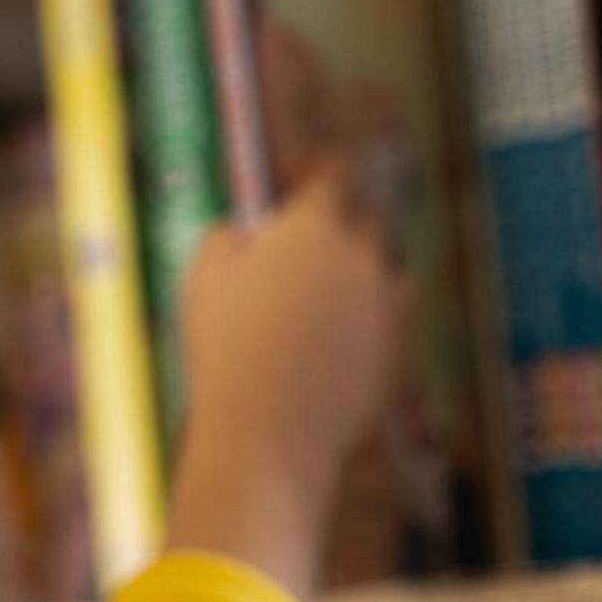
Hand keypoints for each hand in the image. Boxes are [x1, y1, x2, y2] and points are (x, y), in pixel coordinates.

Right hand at [164, 163, 406, 598]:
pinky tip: (328, 346)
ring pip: (384, 272)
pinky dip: (366, 324)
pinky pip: (388, 322)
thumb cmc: (226, 349)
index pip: (333, 171)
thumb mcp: (201, 279)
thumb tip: (245, 233)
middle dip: (340, 222)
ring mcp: (389, 307)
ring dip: (357, 275)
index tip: (298, 175)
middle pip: (367, 218)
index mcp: (314, 228)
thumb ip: (226, 238)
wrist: (268, 433)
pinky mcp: (399, 352)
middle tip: (304, 244)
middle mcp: (363, 258)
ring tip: (317, 302)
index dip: (315, 168)